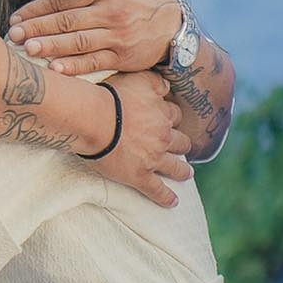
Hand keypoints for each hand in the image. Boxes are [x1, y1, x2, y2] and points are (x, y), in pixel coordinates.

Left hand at [7, 0, 180, 76]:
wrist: (171, 25)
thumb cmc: (135, 0)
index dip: (38, 7)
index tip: (18, 16)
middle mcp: (111, 11)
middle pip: (67, 19)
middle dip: (37, 27)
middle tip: (13, 34)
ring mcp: (117, 35)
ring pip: (78, 41)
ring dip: (50, 46)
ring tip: (28, 50)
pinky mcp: (122, 57)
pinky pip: (94, 62)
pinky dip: (74, 66)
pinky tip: (55, 69)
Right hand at [94, 71, 192, 206]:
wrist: (95, 120)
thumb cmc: (111, 97)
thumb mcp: (137, 79)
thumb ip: (155, 81)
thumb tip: (167, 85)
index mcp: (161, 114)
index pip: (174, 116)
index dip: (171, 118)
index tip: (170, 121)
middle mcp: (162, 136)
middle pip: (180, 142)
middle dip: (182, 144)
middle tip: (183, 148)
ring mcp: (153, 158)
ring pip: (175, 167)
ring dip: (182, 171)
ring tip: (187, 174)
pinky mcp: (140, 176)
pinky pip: (157, 190)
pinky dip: (166, 197)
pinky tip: (173, 203)